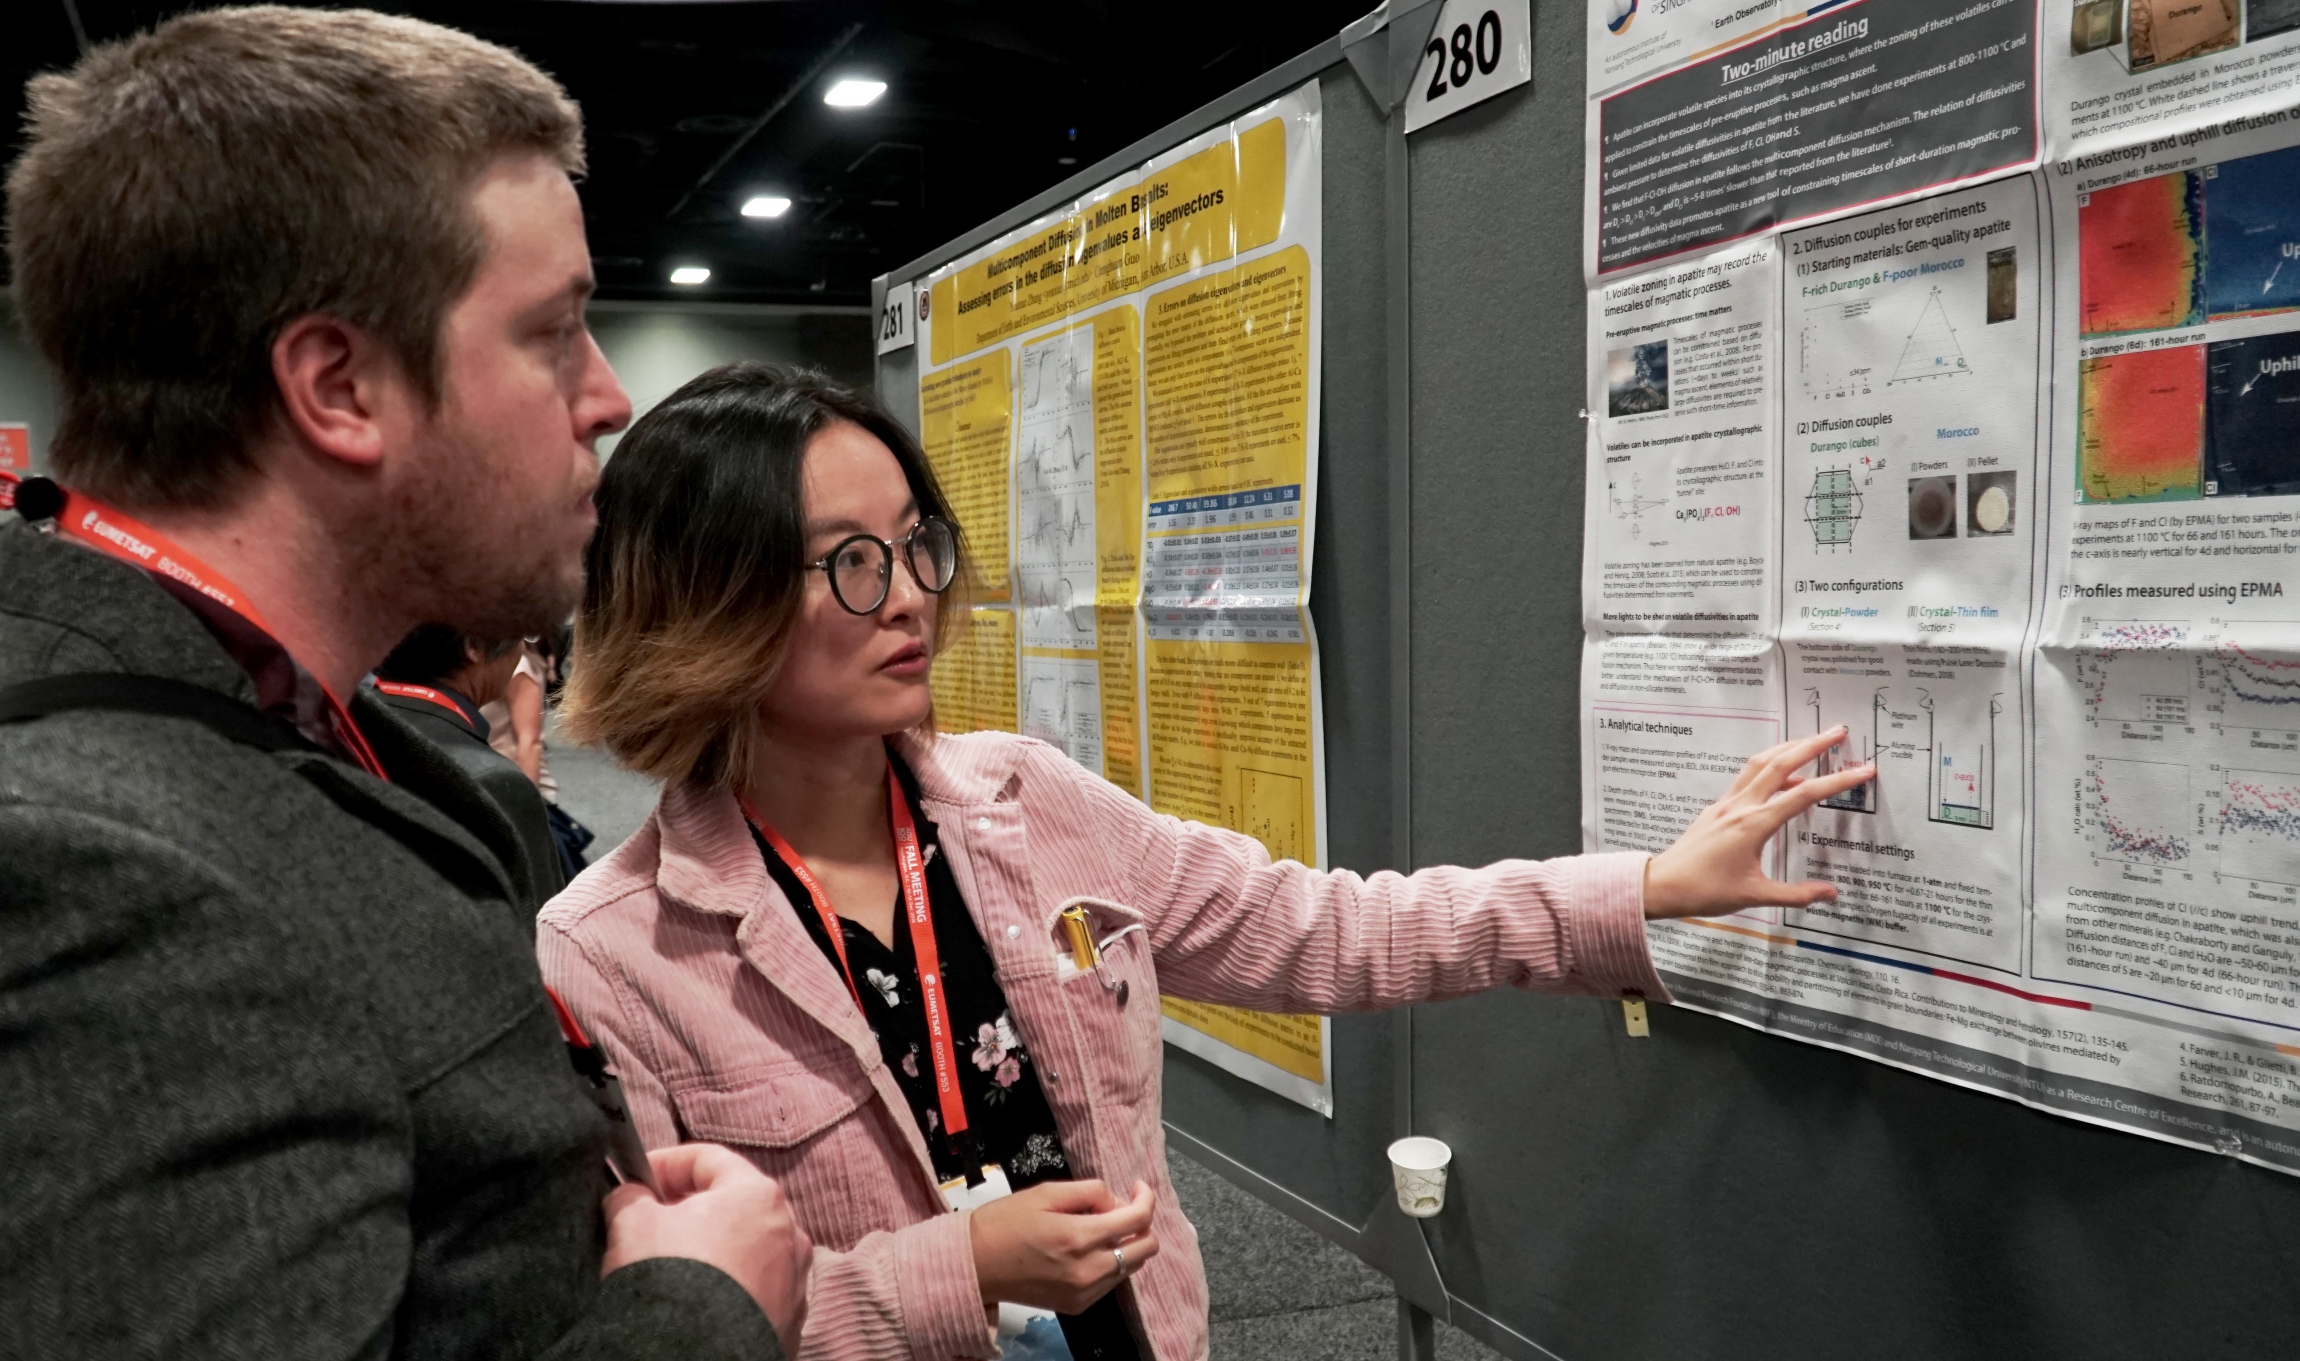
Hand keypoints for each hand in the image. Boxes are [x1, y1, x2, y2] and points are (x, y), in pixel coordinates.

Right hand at [600, 1143, 813, 1353]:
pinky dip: (729, 1288)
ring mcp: (795, 1279)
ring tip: (674, 1268)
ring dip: (714, 1250)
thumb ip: (631, 1197)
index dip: (666, 1163)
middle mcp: (789, 1231)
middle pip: (735, 1204)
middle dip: (691, 1208)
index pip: (709, 1159)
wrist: (696, 1353)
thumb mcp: (633, 1223)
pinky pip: (755, 1290)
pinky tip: (698, 1302)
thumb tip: (632, 1197)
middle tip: (652, 1222)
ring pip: (749, 1250)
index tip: (635, 1180)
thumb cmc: (671, 1275)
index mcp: (758, 1194)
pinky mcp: (789, 1320)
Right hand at [969, 1179, 1160, 1314]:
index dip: (1146, 1198)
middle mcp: (1089, 1270)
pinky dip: (1112, 1262)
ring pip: (1132, 1266)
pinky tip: (1090, 1248)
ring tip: (1101, 1226)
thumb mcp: (1046, 1192)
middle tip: (1122, 1206)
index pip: (1138, 1219)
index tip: (1137, 1187)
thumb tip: (1117, 1202)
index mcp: (1079, 1237)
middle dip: (1142, 1222)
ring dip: (1128, 1243)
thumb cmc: (1005, 1222)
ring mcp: (1085, 1293)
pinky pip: (1112, 1282)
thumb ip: (1090, 1192)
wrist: (975, 1266)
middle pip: (1146, 1249)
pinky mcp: (1078, 1306)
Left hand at [1642, 726, 1875, 919]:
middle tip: (1838, 731)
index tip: (1862, 769)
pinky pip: (1746, 778)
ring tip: (1811, 742)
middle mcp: (1740, 806)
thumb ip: (1796, 894)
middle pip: (1779, 762)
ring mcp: (1726, 803)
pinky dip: (1768, 768)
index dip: (1837, 781)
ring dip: (1787, 749)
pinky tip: (1782, 780)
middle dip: (1811, 744)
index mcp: (1754, 824)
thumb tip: (1831, 893)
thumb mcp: (1755, 895)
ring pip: (1759, 763)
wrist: (1661, 884)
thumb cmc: (1705, 891)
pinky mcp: (1717, 808)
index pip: (1804, 794)